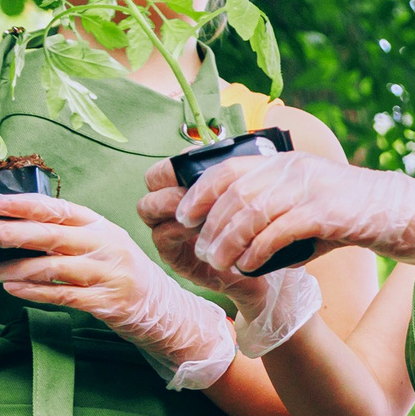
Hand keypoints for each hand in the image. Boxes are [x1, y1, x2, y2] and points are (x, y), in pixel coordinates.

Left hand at [0, 192, 233, 388]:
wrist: (166, 310)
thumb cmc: (122, 274)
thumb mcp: (102, 245)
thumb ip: (67, 236)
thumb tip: (11, 229)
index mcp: (101, 226)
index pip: (59, 209)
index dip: (24, 204)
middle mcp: (107, 246)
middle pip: (51, 235)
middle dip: (7, 233)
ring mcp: (110, 275)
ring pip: (54, 267)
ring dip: (16, 267)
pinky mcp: (109, 303)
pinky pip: (64, 295)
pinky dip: (35, 292)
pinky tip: (14, 289)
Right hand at [139, 160, 320, 356]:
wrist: (267, 265)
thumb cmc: (256, 225)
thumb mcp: (245, 194)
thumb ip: (228, 174)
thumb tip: (210, 150)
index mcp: (186, 188)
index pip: (165, 168)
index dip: (175, 164)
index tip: (197, 167)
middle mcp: (172, 207)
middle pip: (150, 184)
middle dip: (168, 182)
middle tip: (193, 188)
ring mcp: (169, 231)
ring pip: (148, 208)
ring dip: (172, 204)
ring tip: (198, 208)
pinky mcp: (174, 255)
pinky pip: (162, 236)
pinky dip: (178, 229)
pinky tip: (199, 229)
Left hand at [162, 149, 414, 286]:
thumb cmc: (369, 218)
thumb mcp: (321, 207)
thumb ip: (288, 216)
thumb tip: (255, 243)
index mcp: (291, 163)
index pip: (229, 167)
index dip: (200, 190)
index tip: (185, 216)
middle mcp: (296, 170)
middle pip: (233, 190)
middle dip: (209, 222)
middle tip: (199, 250)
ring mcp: (313, 190)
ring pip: (251, 210)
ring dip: (227, 240)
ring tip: (217, 264)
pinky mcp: (328, 214)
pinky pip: (280, 230)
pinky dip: (258, 250)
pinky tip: (250, 267)